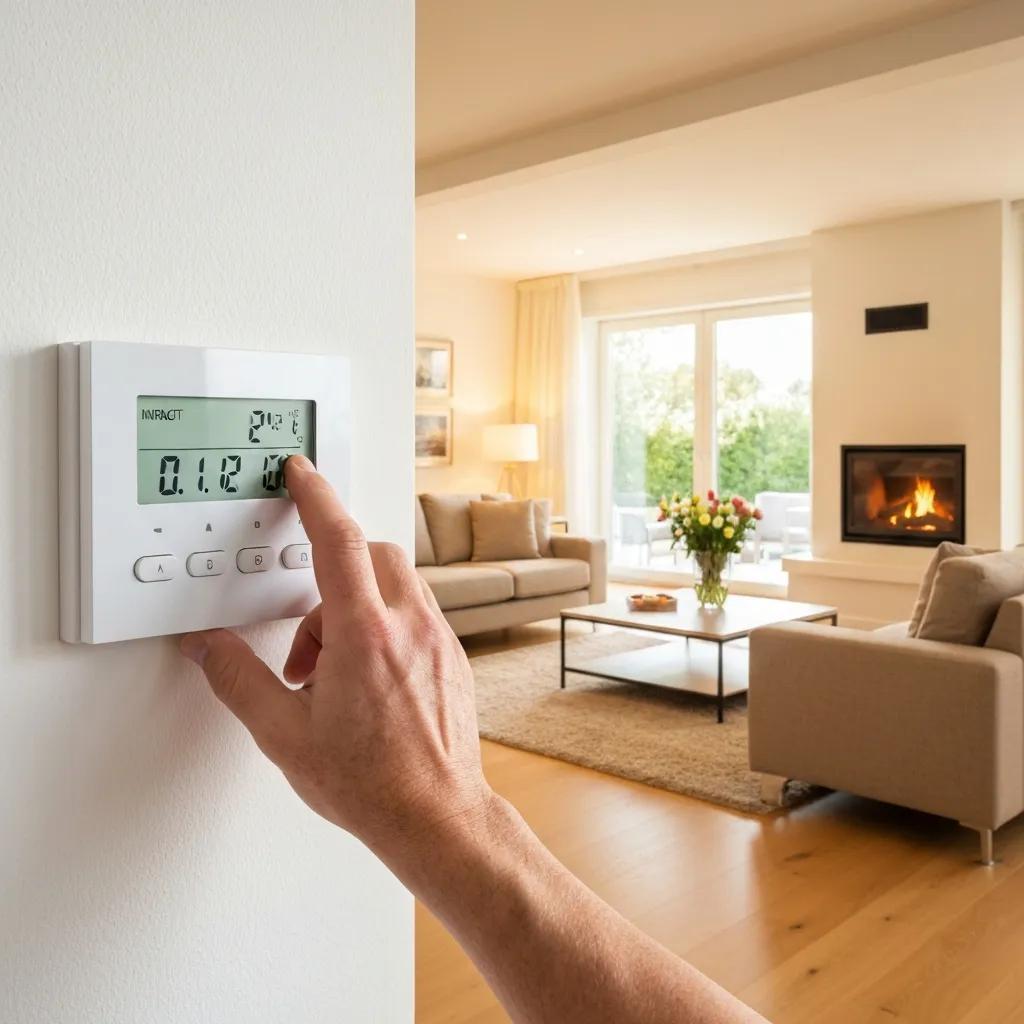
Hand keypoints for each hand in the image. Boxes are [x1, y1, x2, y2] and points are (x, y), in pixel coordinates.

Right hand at [180, 455, 491, 862]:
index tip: (301, 474)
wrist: (438, 817)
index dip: (314, 498)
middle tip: (307, 639)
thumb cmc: (372, 783)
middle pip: (370, 554)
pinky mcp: (452, 656)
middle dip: (332, 572)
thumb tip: (208, 646)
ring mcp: (438, 639)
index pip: (337, 539)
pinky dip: (385, 625)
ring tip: (332, 671)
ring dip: (357, 604)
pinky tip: (368, 680)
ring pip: (396, 583)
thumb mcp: (284, 735)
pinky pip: (415, 614)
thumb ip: (239, 680)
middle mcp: (410, 625)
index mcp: (365, 634)